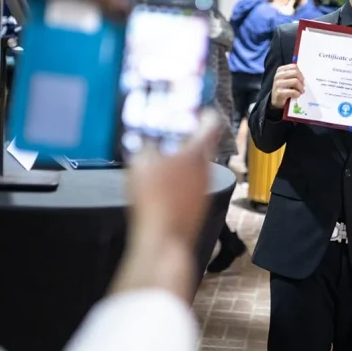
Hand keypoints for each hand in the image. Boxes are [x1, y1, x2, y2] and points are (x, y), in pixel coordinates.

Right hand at [126, 110, 221, 246]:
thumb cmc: (154, 200)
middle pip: (204, 145)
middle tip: (172, 132)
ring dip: (185, 159)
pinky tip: (163, 186)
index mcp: (196, 153)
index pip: (211, 124)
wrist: (165, 240)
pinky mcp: (198, 206)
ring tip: (163, 159)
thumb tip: (147, 135)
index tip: (197, 111)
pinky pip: (192, 185)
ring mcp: (204, 189)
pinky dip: (182, 180)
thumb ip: (145, 144)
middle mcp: (206, 169)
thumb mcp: (140, 162)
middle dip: (189, 137)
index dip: (204, 114)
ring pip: (198, 165)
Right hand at [270, 64, 304, 109]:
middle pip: (295, 73)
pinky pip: (293, 92)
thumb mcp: (287, 79)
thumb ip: (294, 74)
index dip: (300, 73)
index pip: (294, 67)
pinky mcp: (279, 93)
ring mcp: (278, 84)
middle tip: (302, 86)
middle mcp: (278, 76)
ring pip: (295, 81)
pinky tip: (296, 95)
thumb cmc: (284, 89)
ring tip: (300, 91)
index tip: (301, 79)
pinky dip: (297, 94)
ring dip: (300, 88)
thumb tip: (303, 75)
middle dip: (301, 80)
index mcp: (280, 70)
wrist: (276, 100)